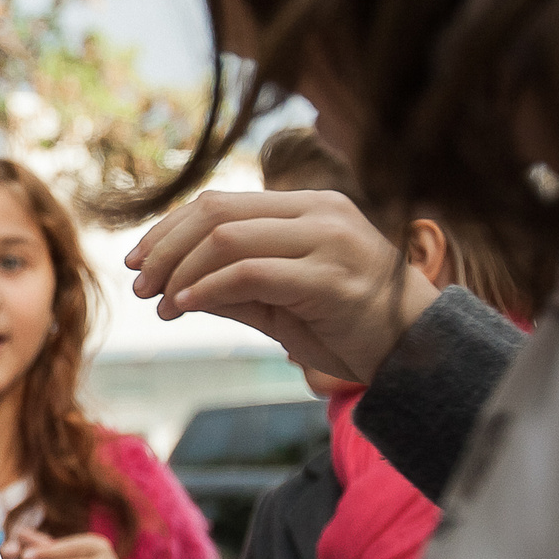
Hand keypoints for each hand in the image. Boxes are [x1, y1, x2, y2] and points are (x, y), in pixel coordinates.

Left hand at [124, 189, 436, 382]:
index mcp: (308, 207)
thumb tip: (170, 285)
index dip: (170, 229)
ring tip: (159, 302)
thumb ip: (232, 287)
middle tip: (138, 283)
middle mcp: (319, 213)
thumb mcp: (280, 304)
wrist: (420, 354)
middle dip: (165, 247)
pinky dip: (208, 288)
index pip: (221, 203)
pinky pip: (250, 273)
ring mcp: (327, 241)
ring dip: (180, 271)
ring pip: (228, 238)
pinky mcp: (329, 278)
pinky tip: (185, 306)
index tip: (138, 261)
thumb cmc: (350, 328)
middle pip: (216, 213)